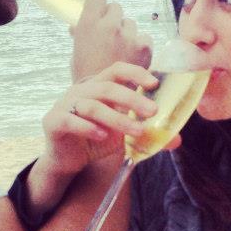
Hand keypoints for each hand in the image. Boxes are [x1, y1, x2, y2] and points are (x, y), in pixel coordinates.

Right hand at [41, 61, 158, 178]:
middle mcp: (81, 91)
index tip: (154, 83)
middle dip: (132, 99)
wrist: (68, 160)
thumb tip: (177, 139)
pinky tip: (102, 136)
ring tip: (137, 131)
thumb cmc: (97, 139)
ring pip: (92, 105)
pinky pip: (70, 121)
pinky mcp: (53, 122)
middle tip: (153, 111)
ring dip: (117, 118)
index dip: (135, 73)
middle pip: (108, 87)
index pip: (117, 70)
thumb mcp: (124, 135)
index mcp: (99, 86)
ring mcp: (65, 105)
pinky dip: (88, 128)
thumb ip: (147, 133)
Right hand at [70, 0, 151, 82]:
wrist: (103, 100)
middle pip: (116, 8)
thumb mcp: (76, 52)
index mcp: (89, 23)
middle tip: (110, 36)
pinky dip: (140, 46)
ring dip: (127, 33)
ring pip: (130, 24)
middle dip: (113, 19)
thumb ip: (79, 34)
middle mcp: (109, 25)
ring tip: (121, 51)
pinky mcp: (144, 46)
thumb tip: (74, 25)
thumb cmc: (85, 76)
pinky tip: (133, 57)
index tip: (99, 6)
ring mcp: (128, 35)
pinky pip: (144, 37)